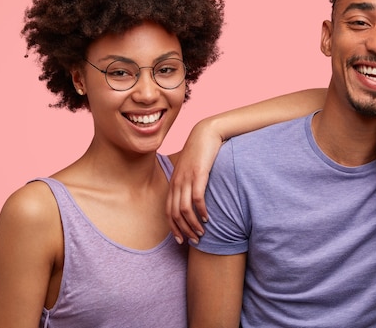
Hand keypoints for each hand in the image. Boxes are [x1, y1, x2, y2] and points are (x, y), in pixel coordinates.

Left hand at [166, 121, 222, 243]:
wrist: (205, 134)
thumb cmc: (200, 153)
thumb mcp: (190, 169)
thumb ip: (188, 184)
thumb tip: (193, 200)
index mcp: (173, 183)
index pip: (168, 211)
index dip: (173, 228)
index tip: (181, 240)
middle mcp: (177, 183)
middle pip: (175, 214)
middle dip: (183, 230)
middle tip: (193, 241)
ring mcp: (187, 179)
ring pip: (184, 209)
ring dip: (193, 224)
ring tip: (202, 234)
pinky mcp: (198, 175)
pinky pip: (197, 198)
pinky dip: (201, 211)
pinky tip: (207, 218)